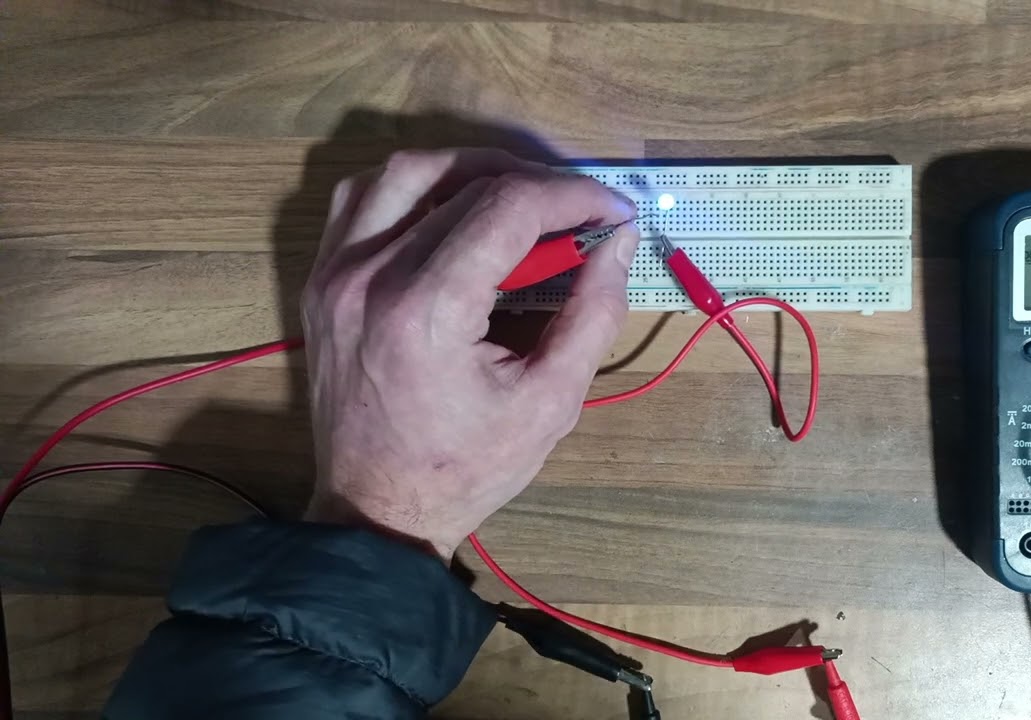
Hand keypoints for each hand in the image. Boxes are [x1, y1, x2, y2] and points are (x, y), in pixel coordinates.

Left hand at [301, 149, 638, 559]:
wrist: (374, 510)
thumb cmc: (464, 468)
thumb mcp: (550, 404)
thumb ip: (592, 316)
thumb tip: (617, 243)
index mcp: (426, 311)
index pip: (509, 207)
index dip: (573, 196)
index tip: (613, 211)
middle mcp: (370, 276)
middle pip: (462, 179)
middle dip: (535, 183)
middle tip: (577, 209)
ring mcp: (334, 273)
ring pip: (405, 171)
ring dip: (470, 170)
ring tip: (518, 199)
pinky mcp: (320, 280)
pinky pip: (361, 198)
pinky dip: (413, 188)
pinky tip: (450, 212)